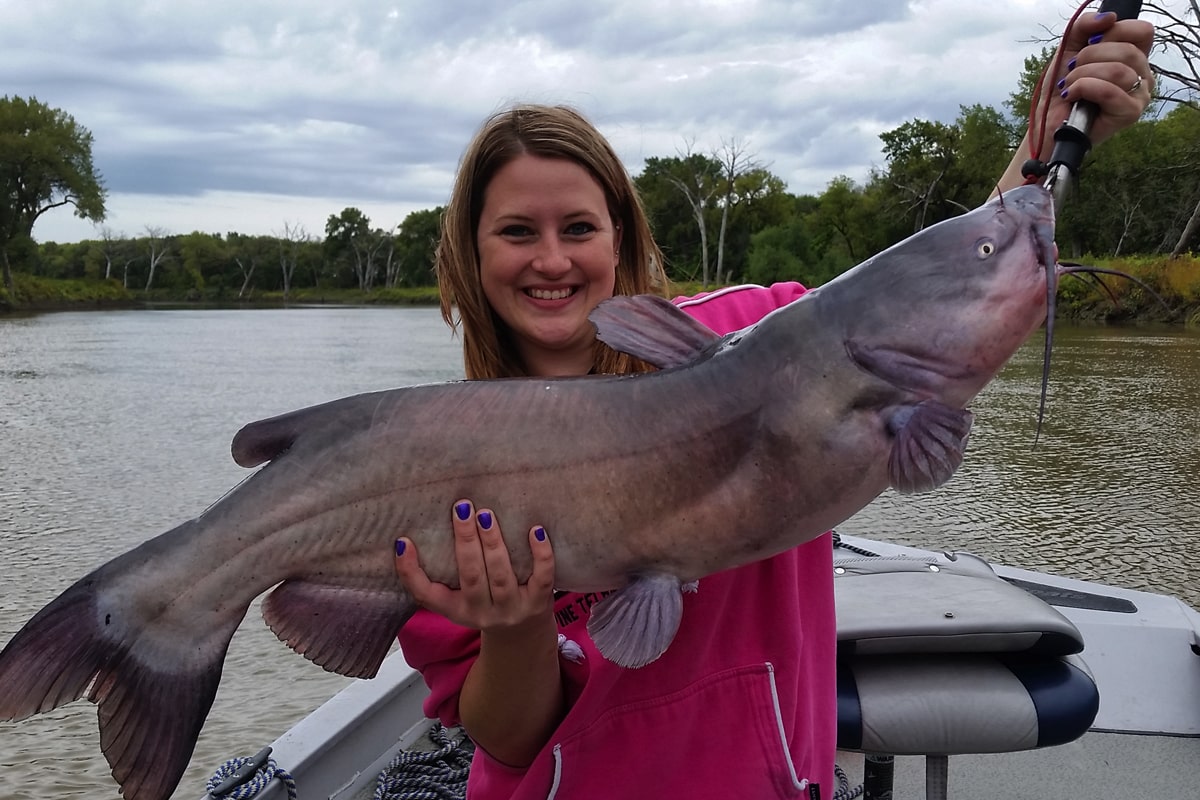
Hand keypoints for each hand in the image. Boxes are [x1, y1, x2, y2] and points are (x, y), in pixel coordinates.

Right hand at [395, 499, 555, 630]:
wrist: (522, 638)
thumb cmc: (485, 604)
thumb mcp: (457, 597)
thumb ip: (442, 572)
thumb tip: (419, 530)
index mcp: (455, 610)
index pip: (426, 595)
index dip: (410, 571)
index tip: (403, 542)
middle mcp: (481, 612)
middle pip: (471, 576)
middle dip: (465, 541)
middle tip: (461, 508)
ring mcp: (512, 609)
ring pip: (501, 575)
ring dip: (493, 543)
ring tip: (486, 514)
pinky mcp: (539, 603)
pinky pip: (542, 578)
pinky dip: (540, 555)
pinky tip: (535, 531)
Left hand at [1040, 12, 1154, 150]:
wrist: (1049, 119)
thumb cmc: (1063, 86)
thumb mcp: (1070, 47)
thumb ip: (1085, 25)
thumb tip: (1109, 17)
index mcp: (1135, 56)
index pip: (1142, 31)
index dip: (1113, 32)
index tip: (1089, 44)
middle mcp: (1143, 75)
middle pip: (1128, 50)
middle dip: (1089, 56)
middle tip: (1072, 70)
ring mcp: (1140, 95)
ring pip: (1117, 71)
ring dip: (1082, 75)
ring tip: (1070, 86)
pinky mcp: (1130, 113)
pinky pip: (1109, 92)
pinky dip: (1083, 89)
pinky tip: (1071, 96)